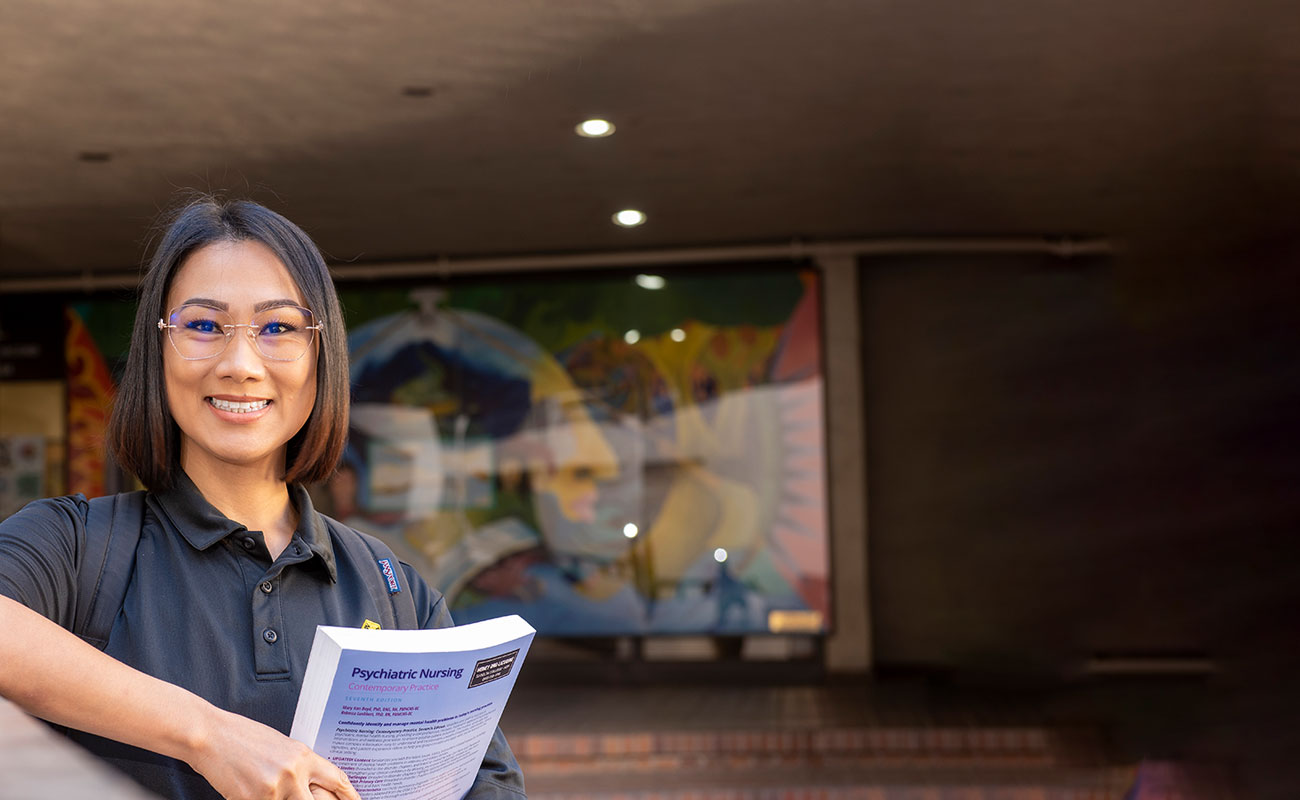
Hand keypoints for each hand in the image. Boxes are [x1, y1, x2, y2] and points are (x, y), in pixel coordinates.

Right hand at [186, 707, 359, 799]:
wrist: (211, 736)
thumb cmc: (244, 738)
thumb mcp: (281, 746)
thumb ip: (299, 765)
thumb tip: (312, 783)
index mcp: (303, 756)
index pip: (337, 779)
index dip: (350, 795)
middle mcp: (293, 773)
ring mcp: (274, 789)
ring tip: (268, 786)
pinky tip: (253, 792)